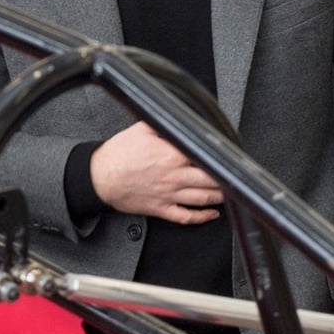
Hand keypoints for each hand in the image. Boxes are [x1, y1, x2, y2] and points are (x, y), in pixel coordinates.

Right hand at [90, 120, 222, 224]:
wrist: (99, 177)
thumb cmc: (117, 155)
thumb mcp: (140, 130)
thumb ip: (162, 123)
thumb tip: (177, 116)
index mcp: (171, 155)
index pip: (205, 156)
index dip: (219, 157)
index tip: (228, 156)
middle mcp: (174, 176)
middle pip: (211, 180)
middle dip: (226, 179)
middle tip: (234, 177)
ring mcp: (169, 194)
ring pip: (203, 198)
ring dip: (221, 197)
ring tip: (229, 193)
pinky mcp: (161, 208)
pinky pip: (186, 217)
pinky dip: (202, 217)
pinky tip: (212, 214)